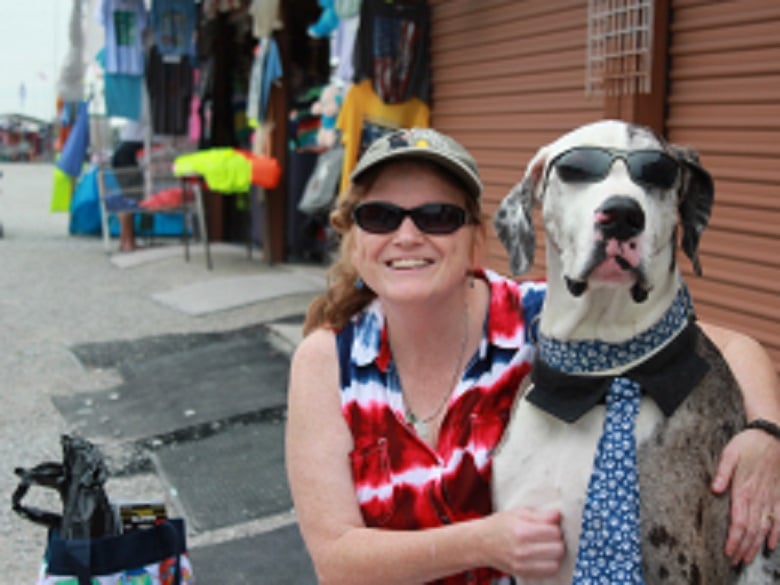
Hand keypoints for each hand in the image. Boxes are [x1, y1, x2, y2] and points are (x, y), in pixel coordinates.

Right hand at [482, 507, 564, 577]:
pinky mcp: (522, 573)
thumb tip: (558, 516)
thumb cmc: (499, 525)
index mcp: (522, 531)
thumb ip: (539, 515)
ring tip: (546, 547)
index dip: (555, 528)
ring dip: (554, 555)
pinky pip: (547, 572)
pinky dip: (548, 564)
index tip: (549, 526)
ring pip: (555, 563)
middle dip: (556, 541)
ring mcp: (522, 565)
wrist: (480, 543)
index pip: (555, 532)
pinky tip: (541, 556)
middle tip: (548, 537)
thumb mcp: (517, 513)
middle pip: (558, 549)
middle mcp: (522, 550)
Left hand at [711, 429, 779, 563]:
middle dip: (743, 547)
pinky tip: (771, 544)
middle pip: (751, 529)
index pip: (739, 522)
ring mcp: (772, 497)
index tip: (728, 552)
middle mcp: (759, 497)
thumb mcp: (730, 453)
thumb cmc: (747, 444)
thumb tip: (715, 489)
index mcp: (744, 489)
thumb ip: (722, 473)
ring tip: (748, 558)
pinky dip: (776, 533)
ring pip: (764, 527)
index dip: (734, 539)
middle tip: (735, 561)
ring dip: (756, 544)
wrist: (772, 436)